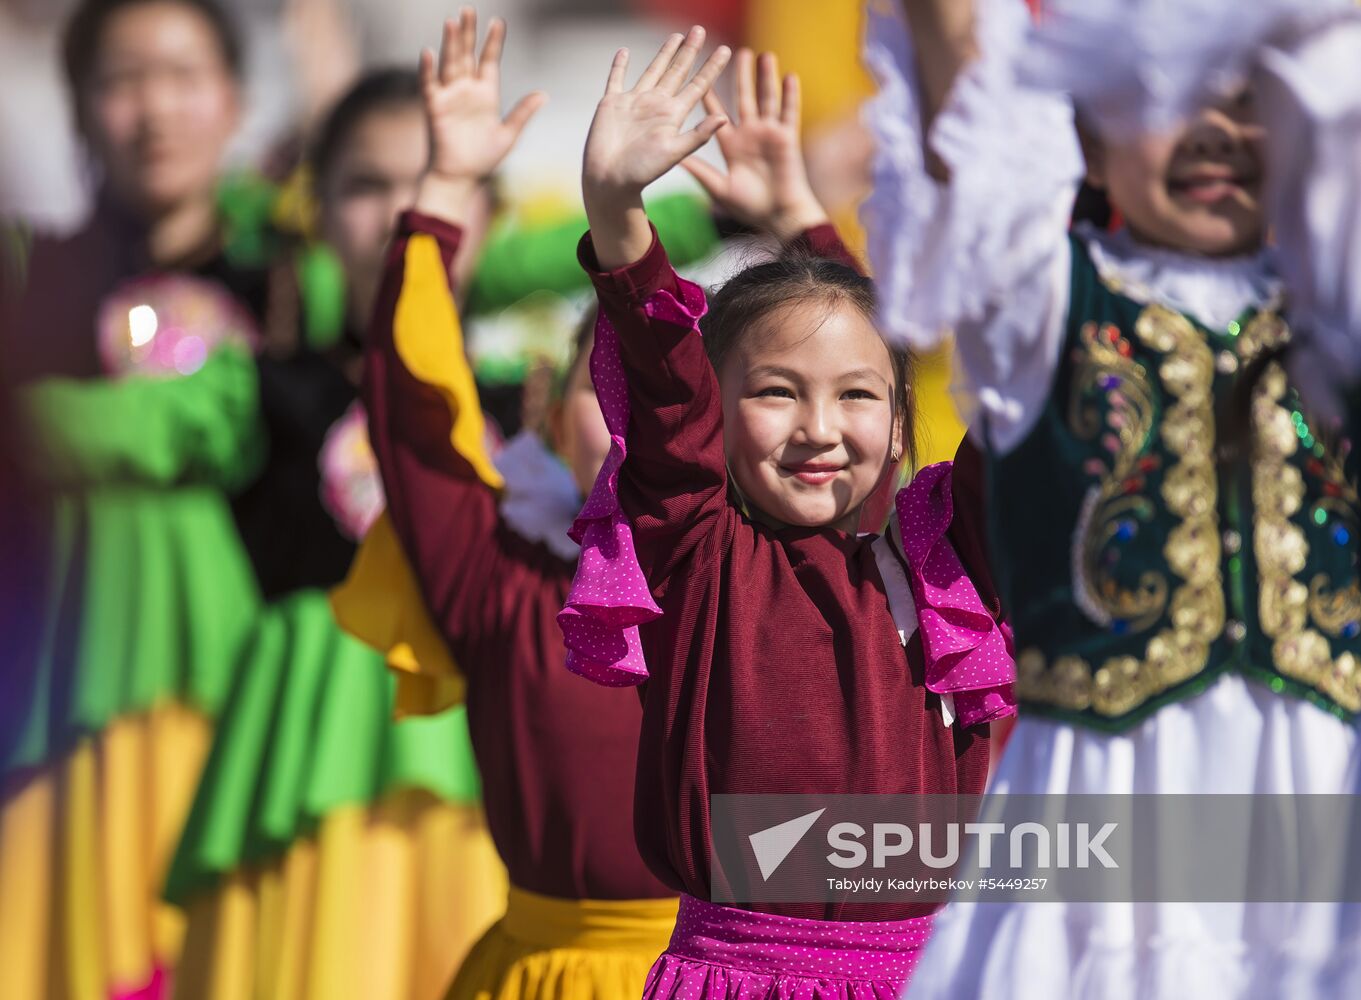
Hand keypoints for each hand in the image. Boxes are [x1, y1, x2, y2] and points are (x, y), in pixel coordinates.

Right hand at [415, 8, 545, 219]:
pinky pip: (430, 85)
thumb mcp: (508, 135)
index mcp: (486, 95)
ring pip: (450, 64)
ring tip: (453, 22)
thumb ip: (522, 113)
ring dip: (450, 44)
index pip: (489, 61)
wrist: (461, 179)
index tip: (498, 22)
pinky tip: (429, 53)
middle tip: (469, 10)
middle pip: (467, 55)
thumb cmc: (483, 159)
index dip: (493, 42)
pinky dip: (427, 70)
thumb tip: (544, 94)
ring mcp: (450, 98)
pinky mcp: (435, 109)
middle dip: (468, 33)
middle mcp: (467, 91)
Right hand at [583, 26, 730, 268]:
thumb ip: (698, 136)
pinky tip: (625, 52)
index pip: (698, 85)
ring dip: (664, 53)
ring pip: (653, 70)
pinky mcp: (613, 103)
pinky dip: (619, 65)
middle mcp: (657, 105)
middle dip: (690, 51)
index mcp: (673, 115)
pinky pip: (616, 78)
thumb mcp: (674, 153)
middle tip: (700, 30)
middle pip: (678, 71)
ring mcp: (634, 102)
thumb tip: (723, 118)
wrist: (610, 180)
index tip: (726, 50)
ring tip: (676, 35)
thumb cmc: (642, 171)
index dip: (711, 68)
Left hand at [682, 49, 828, 242]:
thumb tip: (675, 159)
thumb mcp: (718, 188)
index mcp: (731, 144)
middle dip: (740, 76)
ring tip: (763, 56)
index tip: (700, 73)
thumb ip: (700, 171)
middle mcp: (749, 134)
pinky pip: (789, 112)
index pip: (716, 113)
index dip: (708, 93)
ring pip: (766, 99)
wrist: (778, 216)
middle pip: (743, 98)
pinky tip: (788, 76)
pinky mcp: (787, 138)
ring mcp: (769, 134)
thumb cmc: (749, 207)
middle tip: (736, 52)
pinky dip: (789, 95)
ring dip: (765, 78)